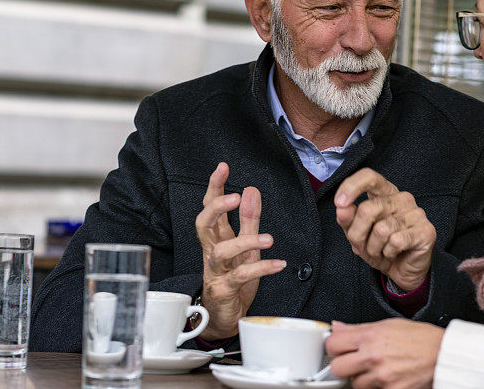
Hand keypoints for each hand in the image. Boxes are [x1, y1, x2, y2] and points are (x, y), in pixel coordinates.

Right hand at [195, 162, 285, 339]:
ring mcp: (216, 271)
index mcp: (216, 238)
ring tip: (269, 239)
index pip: (210, 207)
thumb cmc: (232, 278)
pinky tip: (278, 263)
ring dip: (245, 241)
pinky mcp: (225, 290)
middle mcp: (212, 251)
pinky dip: (261, 269)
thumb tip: (251, 190)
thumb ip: (249, 219)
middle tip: (235, 197)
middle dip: (217, 208)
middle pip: (204, 224)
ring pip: (222, 252)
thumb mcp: (244, 246)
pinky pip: (241, 277)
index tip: (222, 167)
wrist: (223, 317)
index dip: (215, 187)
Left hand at [326, 319, 444, 388]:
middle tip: (354, 363)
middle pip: (337, 368)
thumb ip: (359, 328)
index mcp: (371, 336)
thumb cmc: (421, 338)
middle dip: (343, 366)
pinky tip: (388, 379)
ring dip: (362, 379)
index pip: (332, 344)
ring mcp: (382, 377)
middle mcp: (373, 356)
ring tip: (378, 370)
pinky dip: (378, 388)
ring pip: (355, 384)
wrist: (444, 355)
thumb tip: (338, 328)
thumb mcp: (389, 324)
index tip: (340, 348)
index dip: (334, 347)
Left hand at [334, 168, 436, 291]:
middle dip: (358, 234)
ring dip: (374, 248)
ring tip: (381, 251)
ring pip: (381, 229)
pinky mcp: (426, 230)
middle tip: (363, 246)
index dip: (351, 187)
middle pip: (368, 209)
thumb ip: (348, 219)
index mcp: (385, 193)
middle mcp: (402, 198)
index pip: (369, 177)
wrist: (403, 271)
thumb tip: (342, 208)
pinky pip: (395, 242)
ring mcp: (416, 213)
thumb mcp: (358, 235)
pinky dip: (388, 253)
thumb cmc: (381, 248)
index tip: (339, 203)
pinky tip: (394, 253)